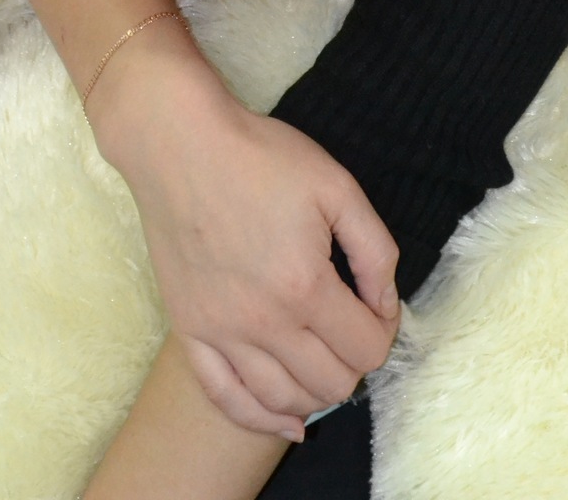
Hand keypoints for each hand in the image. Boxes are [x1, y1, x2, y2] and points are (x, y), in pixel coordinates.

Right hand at [89, 21, 400, 441]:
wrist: (181, 145)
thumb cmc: (261, 157)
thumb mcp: (338, 187)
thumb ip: (375, 250)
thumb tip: (386, 305)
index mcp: (304, 285)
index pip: (367, 349)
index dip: (384, 331)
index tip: (377, 306)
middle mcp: (262, 321)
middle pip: (331, 385)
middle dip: (354, 362)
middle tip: (350, 326)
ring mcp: (220, 332)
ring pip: (284, 401)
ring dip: (315, 391)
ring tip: (323, 360)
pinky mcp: (189, 331)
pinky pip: (226, 400)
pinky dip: (262, 418)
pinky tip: (286, 422)